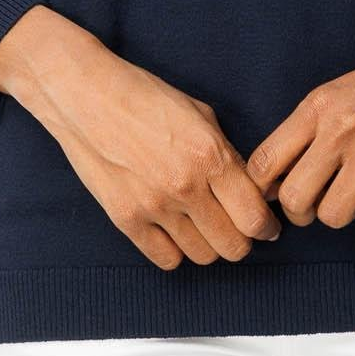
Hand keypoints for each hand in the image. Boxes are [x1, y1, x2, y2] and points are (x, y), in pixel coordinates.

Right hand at [0, 6, 283, 268]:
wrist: (87, 96)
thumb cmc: (144, 95)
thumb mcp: (200, 113)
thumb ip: (227, 153)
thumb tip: (252, 188)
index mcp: (210, 155)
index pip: (254, 217)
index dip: (267, 227)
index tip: (267, 227)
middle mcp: (186, 187)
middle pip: (233, 247)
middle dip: (242, 240)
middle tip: (238, 227)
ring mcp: (154, 207)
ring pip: (202, 256)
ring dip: (210, 244)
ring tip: (205, 226)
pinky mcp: (126, 220)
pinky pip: (167, 259)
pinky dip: (176, 250)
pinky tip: (176, 231)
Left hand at [245, 15, 354, 227]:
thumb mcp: (340, 93)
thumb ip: (309, 131)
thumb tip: (274, 182)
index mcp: (317, 105)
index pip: (263, 163)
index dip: (263, 194)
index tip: (278, 202)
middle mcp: (338, 125)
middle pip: (294, 199)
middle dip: (304, 213)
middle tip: (320, 204)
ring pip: (334, 214)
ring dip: (346, 211)